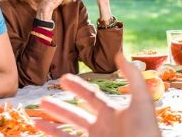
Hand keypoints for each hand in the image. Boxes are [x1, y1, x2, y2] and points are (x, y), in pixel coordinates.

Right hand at [35, 53, 160, 136]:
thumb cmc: (144, 132)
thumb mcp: (141, 103)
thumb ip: (133, 78)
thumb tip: (120, 54)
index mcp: (113, 115)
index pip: (92, 97)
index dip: (78, 87)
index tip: (63, 79)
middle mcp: (102, 128)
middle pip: (76, 115)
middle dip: (60, 107)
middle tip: (43, 99)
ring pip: (67, 131)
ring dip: (52, 123)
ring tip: (37, 114)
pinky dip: (52, 133)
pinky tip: (38, 127)